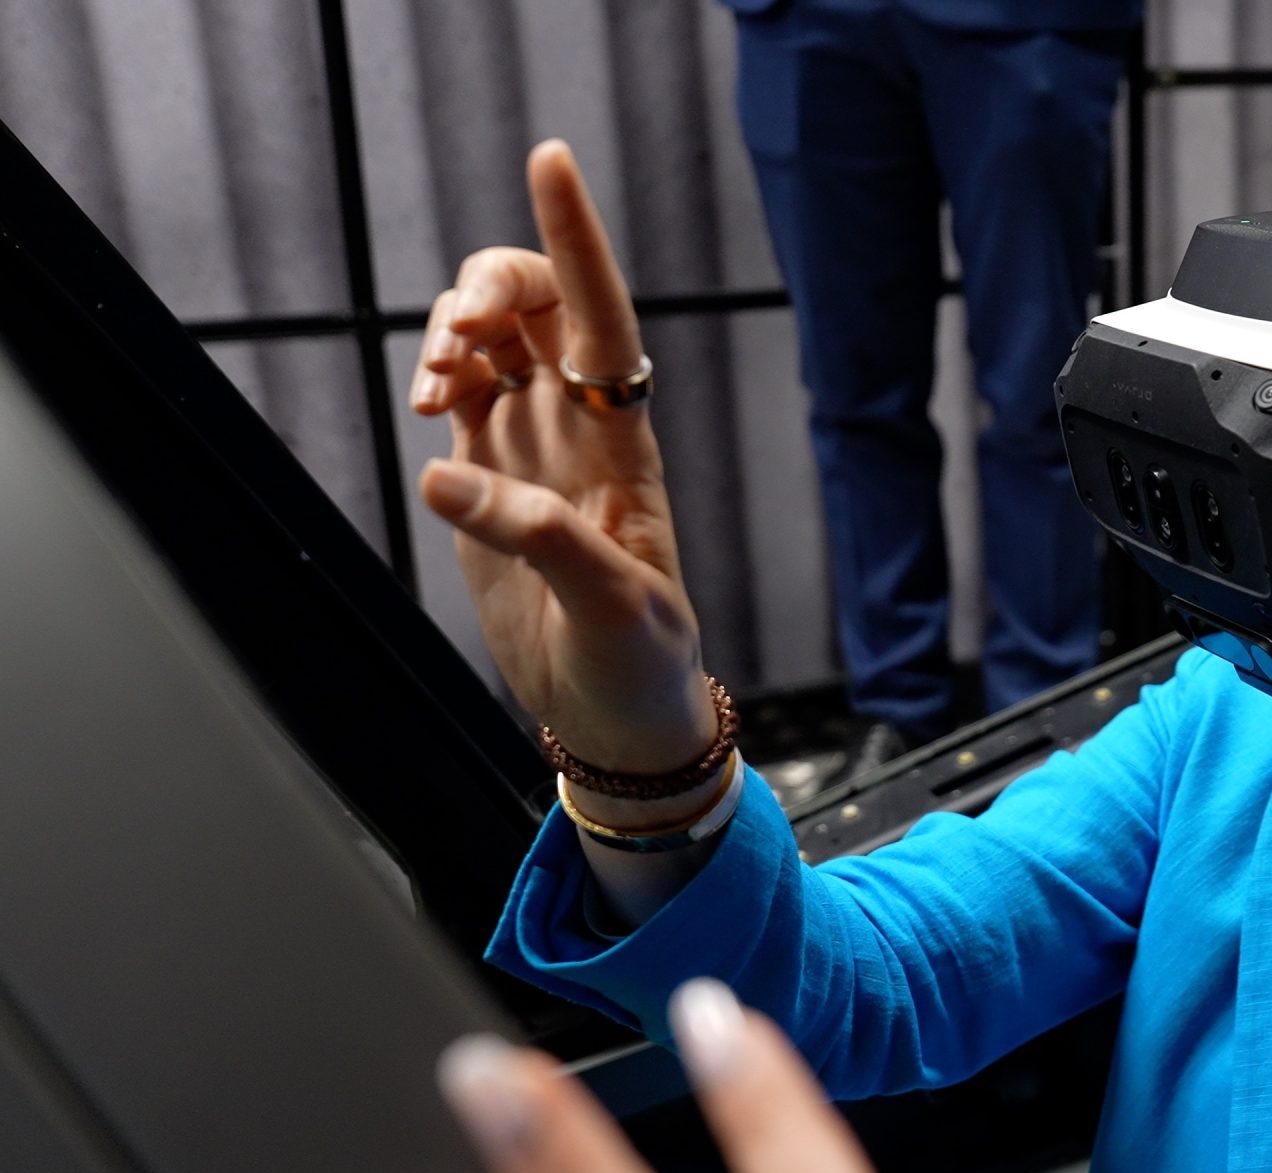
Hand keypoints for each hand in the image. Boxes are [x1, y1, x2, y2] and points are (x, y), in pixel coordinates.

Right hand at [411, 140, 713, 779]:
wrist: (620, 713)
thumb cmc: (642, 661)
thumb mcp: (614, 608)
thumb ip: (539, 538)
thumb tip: (445, 474)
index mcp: (625, 441)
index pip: (602, 315)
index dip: (577, 236)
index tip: (549, 158)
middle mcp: (581, 426)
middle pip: (536, 302)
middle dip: (489, 284)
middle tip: (456, 340)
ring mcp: (532, 445)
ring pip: (490, 336)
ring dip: (454, 326)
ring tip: (435, 382)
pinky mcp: (489, 477)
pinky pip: (460, 389)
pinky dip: (434, 370)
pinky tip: (427, 402)